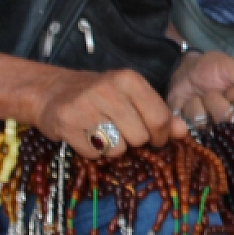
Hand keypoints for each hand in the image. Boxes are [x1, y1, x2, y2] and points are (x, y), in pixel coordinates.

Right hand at [33, 67, 185, 159]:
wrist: (51, 91)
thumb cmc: (99, 95)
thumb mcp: (131, 97)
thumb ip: (159, 113)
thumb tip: (183, 132)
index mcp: (129, 80)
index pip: (160, 118)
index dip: (162, 135)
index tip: (155, 139)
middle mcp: (108, 90)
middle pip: (140, 137)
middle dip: (135, 142)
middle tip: (123, 132)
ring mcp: (85, 107)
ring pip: (118, 149)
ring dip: (114, 149)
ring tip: (104, 134)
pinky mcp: (66, 125)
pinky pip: (94, 155)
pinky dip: (94, 153)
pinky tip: (87, 137)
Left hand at [166, 49, 233, 128]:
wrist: (184, 73)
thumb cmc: (212, 70)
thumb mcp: (230, 67)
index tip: (231, 88)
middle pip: (233, 123)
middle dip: (218, 101)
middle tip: (213, 91)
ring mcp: (220, 134)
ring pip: (211, 127)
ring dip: (201, 105)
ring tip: (200, 97)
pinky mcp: (199, 137)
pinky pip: (192, 130)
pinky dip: (187, 112)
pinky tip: (188, 106)